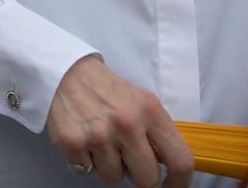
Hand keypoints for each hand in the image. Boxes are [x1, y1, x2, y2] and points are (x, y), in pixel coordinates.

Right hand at [46, 55, 193, 187]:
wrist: (67, 72)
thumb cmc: (108, 90)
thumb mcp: (142, 101)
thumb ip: (157, 132)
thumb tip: (169, 165)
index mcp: (150, 111)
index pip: (180, 160)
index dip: (179, 182)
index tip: (173, 186)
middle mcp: (127, 123)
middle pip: (147, 180)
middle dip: (139, 174)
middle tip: (129, 158)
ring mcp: (99, 135)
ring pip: (114, 178)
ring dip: (109, 165)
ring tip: (102, 140)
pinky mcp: (72, 143)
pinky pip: (87, 171)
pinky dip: (86, 161)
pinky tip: (85, 138)